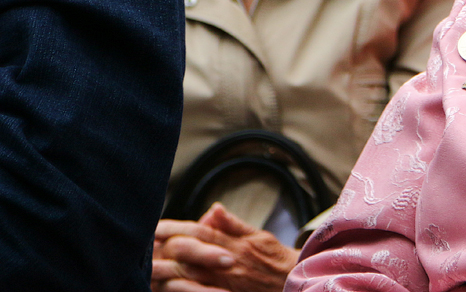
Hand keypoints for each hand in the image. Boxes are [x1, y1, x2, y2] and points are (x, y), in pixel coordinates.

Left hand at [152, 204, 299, 291]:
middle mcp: (228, 262)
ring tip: (145, 267)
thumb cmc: (277, 261)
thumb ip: (234, 225)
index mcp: (236, 243)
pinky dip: (179, 290)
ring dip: (164, 270)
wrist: (295, 283)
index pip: (199, 232)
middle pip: (188, 252)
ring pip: (187, 275)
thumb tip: (214, 209)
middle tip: (142, 245)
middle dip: (163, 248)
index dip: (175, 227)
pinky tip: (164, 286)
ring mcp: (225, 282)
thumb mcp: (260, 237)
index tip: (154, 225)